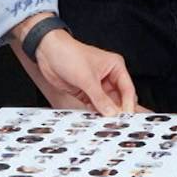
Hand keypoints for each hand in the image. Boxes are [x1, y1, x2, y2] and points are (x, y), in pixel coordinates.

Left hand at [19, 20, 136, 115]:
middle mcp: (108, 76)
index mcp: (115, 66)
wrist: (48, 53)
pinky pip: (94, 105)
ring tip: (105, 123)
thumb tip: (111, 112)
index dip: (128, 104)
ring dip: (104, 113)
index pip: (127, 88)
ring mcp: (96, 85)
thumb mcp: (87, 78)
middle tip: (116, 123)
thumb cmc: (69, 54)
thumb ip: (100, 98)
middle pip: (118, 98)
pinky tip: (94, 120)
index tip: (127, 117)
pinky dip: (94, 112)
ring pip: (106, 103)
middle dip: (117, 110)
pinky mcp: (85, 91)